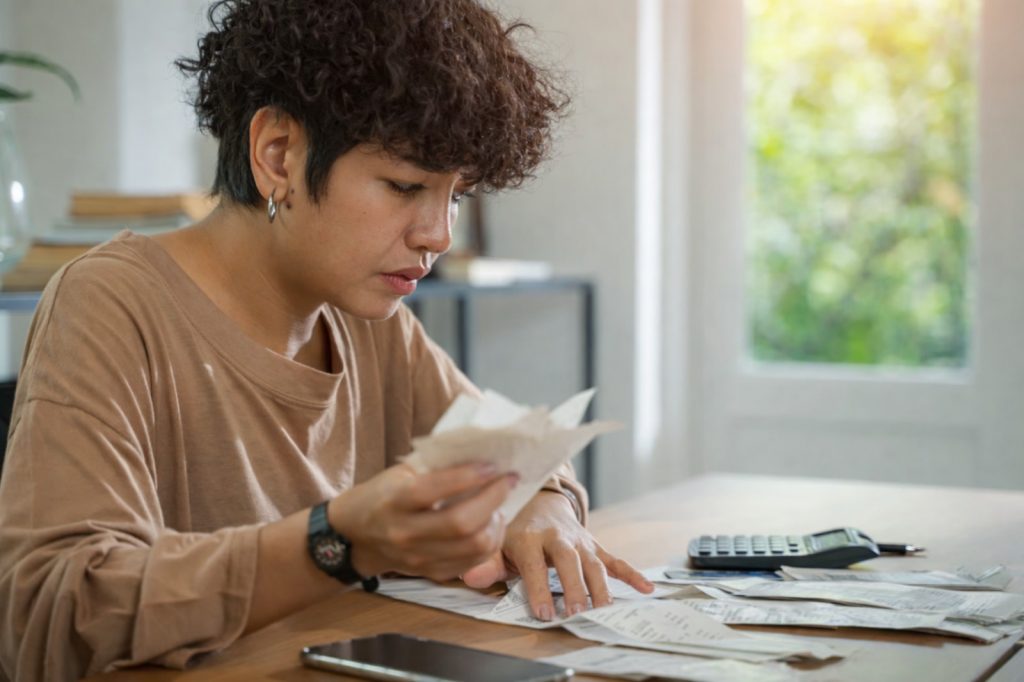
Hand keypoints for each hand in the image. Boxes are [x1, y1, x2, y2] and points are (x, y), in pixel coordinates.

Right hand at [329, 463, 517, 581]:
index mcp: (396, 500)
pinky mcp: (430, 573)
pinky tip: (489, 525)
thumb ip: (436, 466)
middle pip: (462, 523)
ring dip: (496, 523)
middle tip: (507, 481)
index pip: (436, 489)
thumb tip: (482, 453)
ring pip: (473, 547)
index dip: (470, 476)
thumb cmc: (383, 495)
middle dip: (493, 499)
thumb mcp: (401, 473)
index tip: (493, 465)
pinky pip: (472, 562)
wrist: (354, 535)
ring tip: (498, 505)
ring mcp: (418, 558)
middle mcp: (406, 533)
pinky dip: (489, 542)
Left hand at [462, 490, 653, 619]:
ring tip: (604, 608)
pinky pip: (615, 559)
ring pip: (593, 562)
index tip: (543, 613)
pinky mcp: (594, 545)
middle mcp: (557, 537)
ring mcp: (579, 540)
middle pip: (567, 561)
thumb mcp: (497, 543)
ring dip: (600, 586)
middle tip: (576, 611)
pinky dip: (631, 573)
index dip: (537, 589)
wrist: (540, 500)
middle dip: (573, 586)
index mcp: (529, 538)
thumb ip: (486, 563)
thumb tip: (470, 578)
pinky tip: (646, 588)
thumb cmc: (516, 529)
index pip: (533, 565)